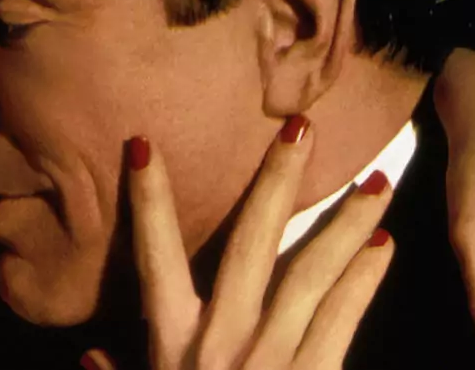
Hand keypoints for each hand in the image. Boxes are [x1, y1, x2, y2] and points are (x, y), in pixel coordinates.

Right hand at [84, 118, 395, 369]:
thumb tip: (91, 359)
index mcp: (171, 343)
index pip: (154, 256)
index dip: (148, 200)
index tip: (144, 145)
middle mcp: (222, 338)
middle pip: (252, 242)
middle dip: (275, 181)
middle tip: (299, 128)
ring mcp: (273, 357)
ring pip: (312, 271)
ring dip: (343, 223)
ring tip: (375, 182)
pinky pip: (343, 320)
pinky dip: (363, 280)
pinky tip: (383, 245)